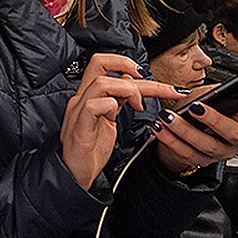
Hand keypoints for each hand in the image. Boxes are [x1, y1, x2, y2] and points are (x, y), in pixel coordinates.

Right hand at [61, 53, 187, 189]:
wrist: (75, 174)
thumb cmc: (90, 151)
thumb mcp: (109, 121)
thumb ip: (117, 101)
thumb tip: (130, 82)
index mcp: (87, 96)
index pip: (103, 64)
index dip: (126, 63)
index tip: (146, 74)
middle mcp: (81, 99)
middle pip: (100, 63)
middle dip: (135, 70)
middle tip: (163, 87)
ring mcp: (78, 112)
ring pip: (101, 83)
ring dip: (128, 90)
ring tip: (139, 105)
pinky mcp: (80, 128)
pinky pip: (93, 106)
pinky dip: (111, 106)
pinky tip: (117, 115)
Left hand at [149, 84, 237, 175]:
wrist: (187, 138)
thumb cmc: (202, 112)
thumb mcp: (211, 97)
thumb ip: (218, 93)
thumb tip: (218, 90)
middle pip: (233, 133)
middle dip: (213, 119)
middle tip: (196, 107)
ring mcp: (221, 152)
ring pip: (205, 144)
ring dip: (184, 129)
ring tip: (168, 116)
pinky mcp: (202, 161)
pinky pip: (186, 152)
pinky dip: (170, 139)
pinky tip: (160, 128)